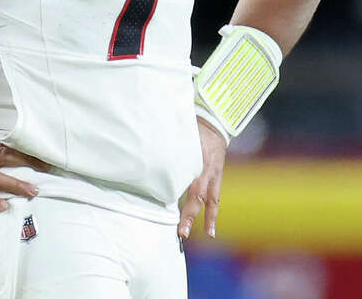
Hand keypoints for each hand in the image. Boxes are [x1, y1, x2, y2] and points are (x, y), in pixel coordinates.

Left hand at [178, 118, 227, 238]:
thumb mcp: (178, 135)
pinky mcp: (217, 178)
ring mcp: (213, 176)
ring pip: (211, 200)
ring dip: (207, 219)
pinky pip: (216, 198)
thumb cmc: (191, 129)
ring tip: (207, 235)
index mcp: (194, 160)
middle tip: (181, 232)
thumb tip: (144, 153)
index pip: (184, 181)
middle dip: (189, 215)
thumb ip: (166, 147)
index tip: (166, 207)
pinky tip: (210, 230)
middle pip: (198, 196)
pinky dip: (212, 214)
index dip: (175, 195)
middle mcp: (204, 171)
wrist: (214, 125)